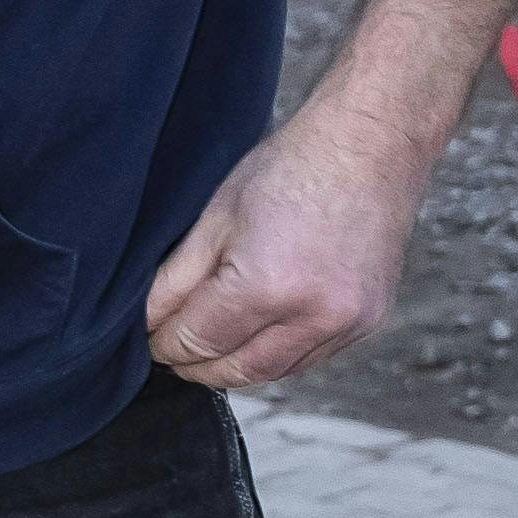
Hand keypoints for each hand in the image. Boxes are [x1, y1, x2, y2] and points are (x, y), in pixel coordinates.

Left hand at [145, 90, 432, 391]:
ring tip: (209, 346)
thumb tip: (147, 323)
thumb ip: (175, 281)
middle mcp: (312, 316)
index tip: (150, 341)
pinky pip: (310, 358)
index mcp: (266, 286)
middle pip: (237, 370)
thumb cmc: (291, 169)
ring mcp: (347, 323)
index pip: (199, 342)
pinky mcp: (368, 321)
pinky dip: (276, 355)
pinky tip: (254, 335)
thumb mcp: (216, 218)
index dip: (166, 346)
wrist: (370, 146)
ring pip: (275, 372)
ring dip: (236, 366)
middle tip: (171, 351)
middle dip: (197, 366)